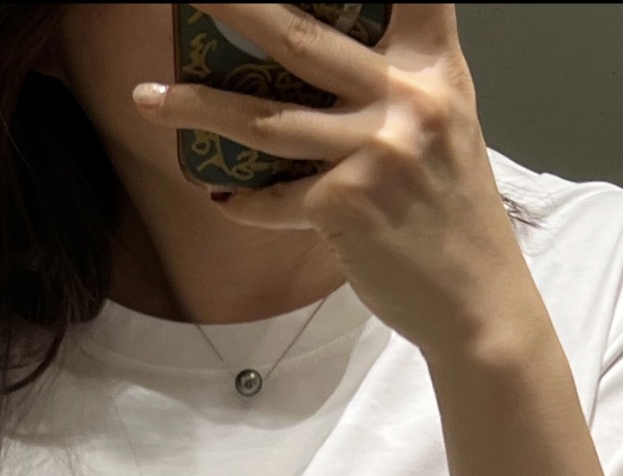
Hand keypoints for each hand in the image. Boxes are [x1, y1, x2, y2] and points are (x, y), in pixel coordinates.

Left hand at [132, 3, 545, 358]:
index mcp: (433, 68)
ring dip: (196, 107)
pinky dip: (243, 201)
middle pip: (301, 37)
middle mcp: (407, 99)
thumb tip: (314, 64)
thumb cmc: (451, 216)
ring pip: (263, 120)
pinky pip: (274, 197)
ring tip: (147, 99)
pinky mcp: (348, 205)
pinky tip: (220, 198)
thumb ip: (395, 85)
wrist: (476, 299)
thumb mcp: (442, 127)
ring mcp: (376, 151)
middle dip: (236, 7)